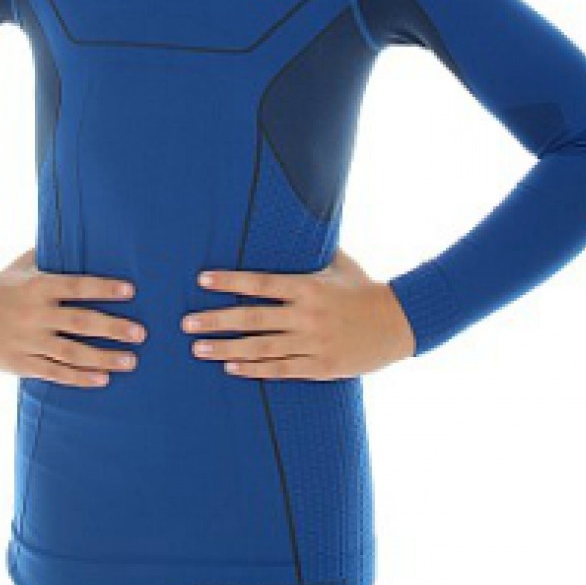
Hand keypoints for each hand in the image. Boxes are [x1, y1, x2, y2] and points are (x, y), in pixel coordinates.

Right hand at [0, 247, 146, 386]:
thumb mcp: (21, 265)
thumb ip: (48, 253)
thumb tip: (74, 227)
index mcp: (38, 286)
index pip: (76, 286)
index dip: (103, 288)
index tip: (131, 291)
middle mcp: (35, 314)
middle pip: (80, 321)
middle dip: (113, 328)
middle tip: (141, 333)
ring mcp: (28, 340)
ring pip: (71, 352)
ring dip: (103, 358)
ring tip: (131, 361)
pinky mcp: (20, 363)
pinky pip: (54, 372)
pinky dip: (79, 377)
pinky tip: (103, 379)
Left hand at [181, 246, 415, 378]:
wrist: (399, 323)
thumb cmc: (364, 288)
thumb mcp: (340, 262)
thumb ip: (313, 247)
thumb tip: (294, 214)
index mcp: (308, 286)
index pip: (260, 282)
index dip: (229, 281)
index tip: (202, 279)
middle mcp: (307, 315)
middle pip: (253, 318)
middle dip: (216, 320)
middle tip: (186, 322)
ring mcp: (313, 343)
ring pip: (262, 347)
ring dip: (226, 348)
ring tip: (198, 348)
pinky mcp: (321, 367)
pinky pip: (281, 369)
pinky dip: (254, 369)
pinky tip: (230, 368)